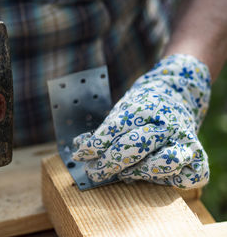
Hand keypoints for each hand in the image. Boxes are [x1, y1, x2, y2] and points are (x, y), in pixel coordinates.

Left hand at [73, 54, 210, 188]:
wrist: (176, 96)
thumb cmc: (143, 108)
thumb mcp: (123, 110)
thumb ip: (104, 130)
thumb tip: (79, 148)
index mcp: (146, 106)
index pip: (115, 128)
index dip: (95, 144)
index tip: (80, 155)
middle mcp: (168, 123)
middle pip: (135, 147)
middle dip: (109, 163)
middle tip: (94, 172)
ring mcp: (186, 140)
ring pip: (163, 163)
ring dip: (137, 173)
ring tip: (123, 174)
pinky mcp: (199, 156)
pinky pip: (187, 178)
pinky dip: (169, 181)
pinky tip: (153, 177)